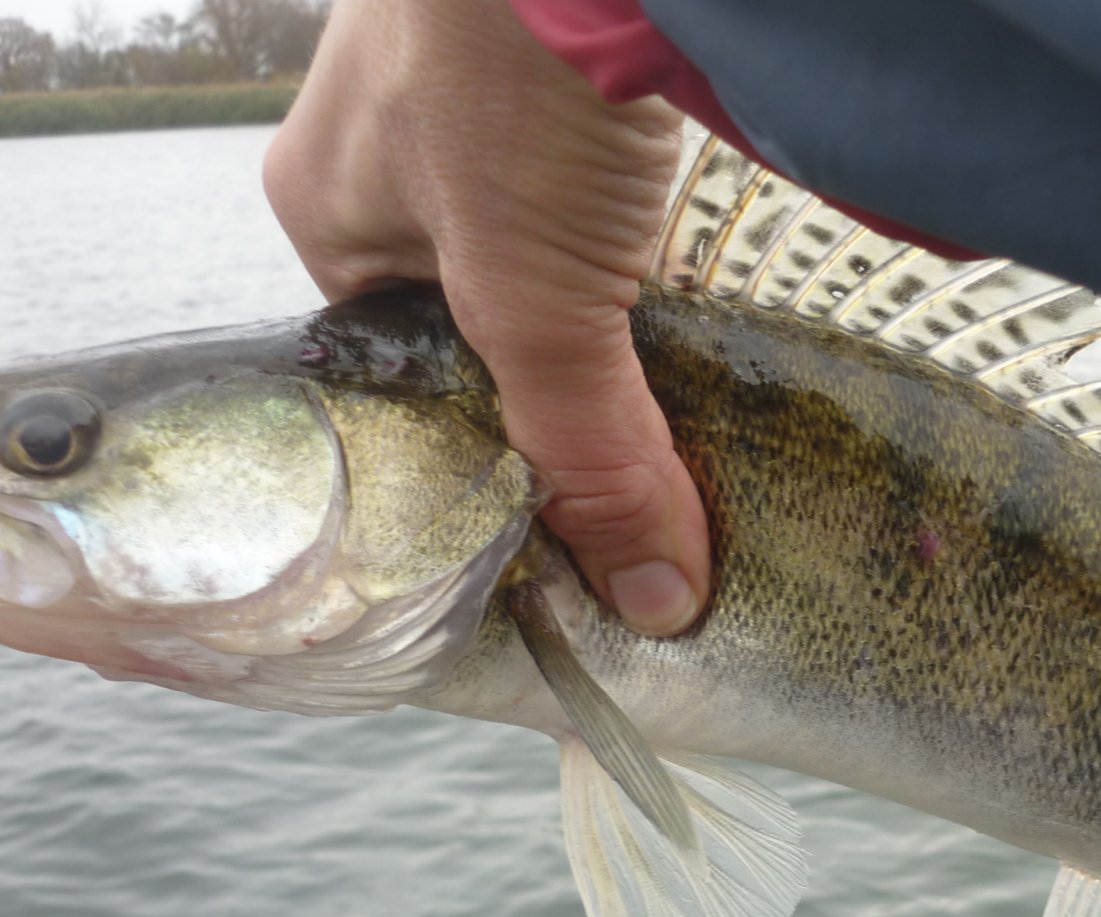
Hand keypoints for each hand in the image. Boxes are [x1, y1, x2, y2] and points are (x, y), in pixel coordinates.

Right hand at [264, 0, 708, 634]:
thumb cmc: (506, 80)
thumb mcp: (534, 297)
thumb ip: (589, 448)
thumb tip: (652, 595)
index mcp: (328, 210)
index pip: (404, 371)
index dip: (489, 444)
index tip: (571, 509)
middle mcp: (393, 151)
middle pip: (486, 318)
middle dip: (562, 387)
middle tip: (645, 460)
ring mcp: (484, 99)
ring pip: (553, 259)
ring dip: (616, 323)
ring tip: (685, 394)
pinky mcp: (575, 70)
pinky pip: (609, 198)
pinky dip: (652, 250)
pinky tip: (704, 294)